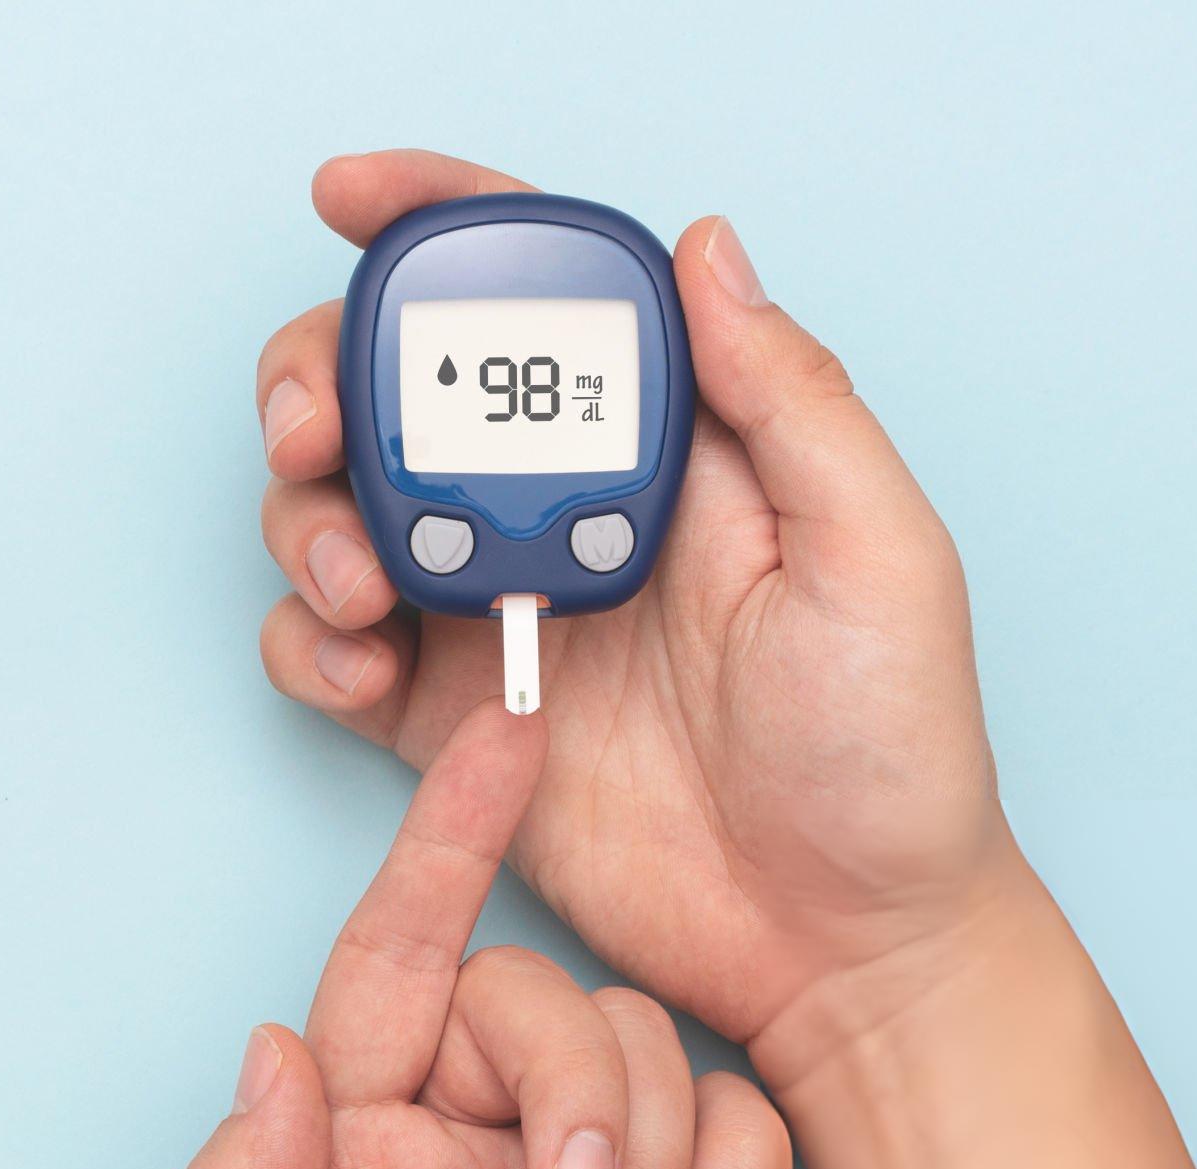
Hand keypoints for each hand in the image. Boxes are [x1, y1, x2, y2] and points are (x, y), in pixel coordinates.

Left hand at [174, 702, 792, 1168]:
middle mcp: (470, 1136)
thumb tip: (277, 1053)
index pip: (397, 956)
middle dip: (578, 1085)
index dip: (447, 839)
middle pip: (542, 997)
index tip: (506, 736)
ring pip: (646, 1041)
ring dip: (653, 1146)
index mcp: (363, 1143)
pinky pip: (735, 1117)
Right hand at [255, 149, 1008, 1051]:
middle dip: (324, 378)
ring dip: (307, 520)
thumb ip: (791, 400)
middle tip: (311, 429)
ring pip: (347, 512)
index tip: (351, 197)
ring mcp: (501, 615)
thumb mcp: (878, 556)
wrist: (843, 944)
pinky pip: (335, 651)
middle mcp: (572, 513)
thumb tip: (706, 249)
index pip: (546, 301)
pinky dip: (309, 643)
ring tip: (360, 587)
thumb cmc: (888, 757)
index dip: (445, 228)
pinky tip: (360, 671)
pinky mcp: (451, 724)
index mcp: (674, 451)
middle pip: (406, 392)